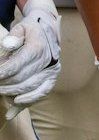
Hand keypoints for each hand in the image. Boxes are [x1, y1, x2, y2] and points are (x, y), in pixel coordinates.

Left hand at [0, 0, 60, 118]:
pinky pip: (40, 94)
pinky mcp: (51, 79)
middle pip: (21, 79)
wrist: (49, 31)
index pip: (16, 65)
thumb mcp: (21, 27)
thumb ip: (13, 36)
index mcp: (38, 48)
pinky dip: (26, 104)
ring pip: (29, 88)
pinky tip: (11, 112)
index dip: (2, 73)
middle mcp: (47, 61)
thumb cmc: (31, 30)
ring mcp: (51, 71)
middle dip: (3, 84)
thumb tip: (7, 45)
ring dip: (11, 93)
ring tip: (1, 91)